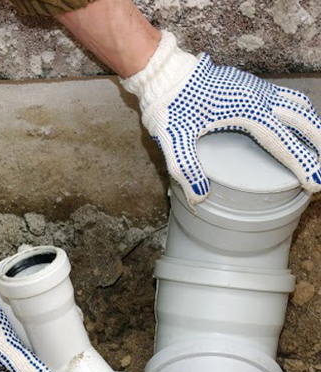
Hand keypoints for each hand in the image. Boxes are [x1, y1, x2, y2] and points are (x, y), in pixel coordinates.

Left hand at [123, 32, 320, 204]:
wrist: (164, 75)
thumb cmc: (169, 106)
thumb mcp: (174, 140)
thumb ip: (187, 169)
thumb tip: (199, 197)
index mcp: (247, 112)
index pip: (282, 142)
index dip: (301, 164)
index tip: (314, 183)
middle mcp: (258, 98)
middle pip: (300, 120)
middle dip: (316, 143)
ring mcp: (255, 88)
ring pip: (295, 105)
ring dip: (310, 124)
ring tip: (318, 143)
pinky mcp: (248, 85)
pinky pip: (283, 97)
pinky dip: (296, 111)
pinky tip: (294, 121)